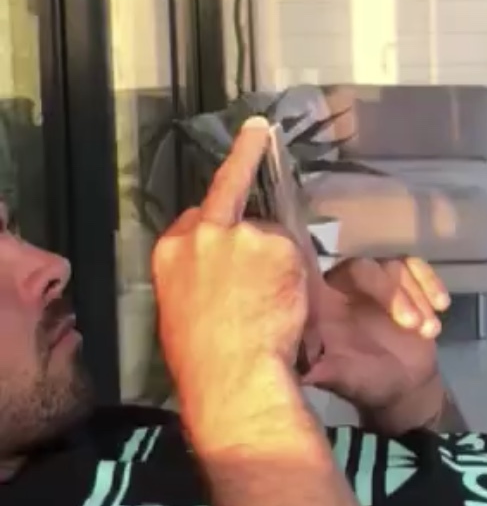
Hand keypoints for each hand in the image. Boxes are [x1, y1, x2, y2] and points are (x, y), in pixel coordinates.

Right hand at [153, 119, 309, 407]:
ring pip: (271, 236)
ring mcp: (238, 235)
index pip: (195, 218)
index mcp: (168, 254)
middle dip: (244, 157)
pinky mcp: (274, 244)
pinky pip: (295, 255)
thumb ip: (199, 283)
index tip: (230, 178)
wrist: (233, 377)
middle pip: (228, 197)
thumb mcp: (182, 317)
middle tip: (259, 128)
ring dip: (280, 261)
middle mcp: (200, 233)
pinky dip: (299, 276)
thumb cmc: (206, 365)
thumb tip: (220, 282)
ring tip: (277, 308)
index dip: (217, 215)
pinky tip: (290, 305)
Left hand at [303, 256, 450, 432]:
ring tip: (429, 331)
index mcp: (322, 305)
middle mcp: (345, 287)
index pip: (327, 278)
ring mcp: (376, 283)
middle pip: (363, 268)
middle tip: (413, 325)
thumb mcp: (341, 379)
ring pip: (393, 267)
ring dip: (417, 295)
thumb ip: (320, 370)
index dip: (348, 286)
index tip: (369, 301)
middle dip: (392, 294)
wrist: (404, 388)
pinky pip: (416, 267)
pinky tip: (442, 307)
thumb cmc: (366, 383)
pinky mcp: (404, 282)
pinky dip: (431, 283)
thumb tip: (297, 371)